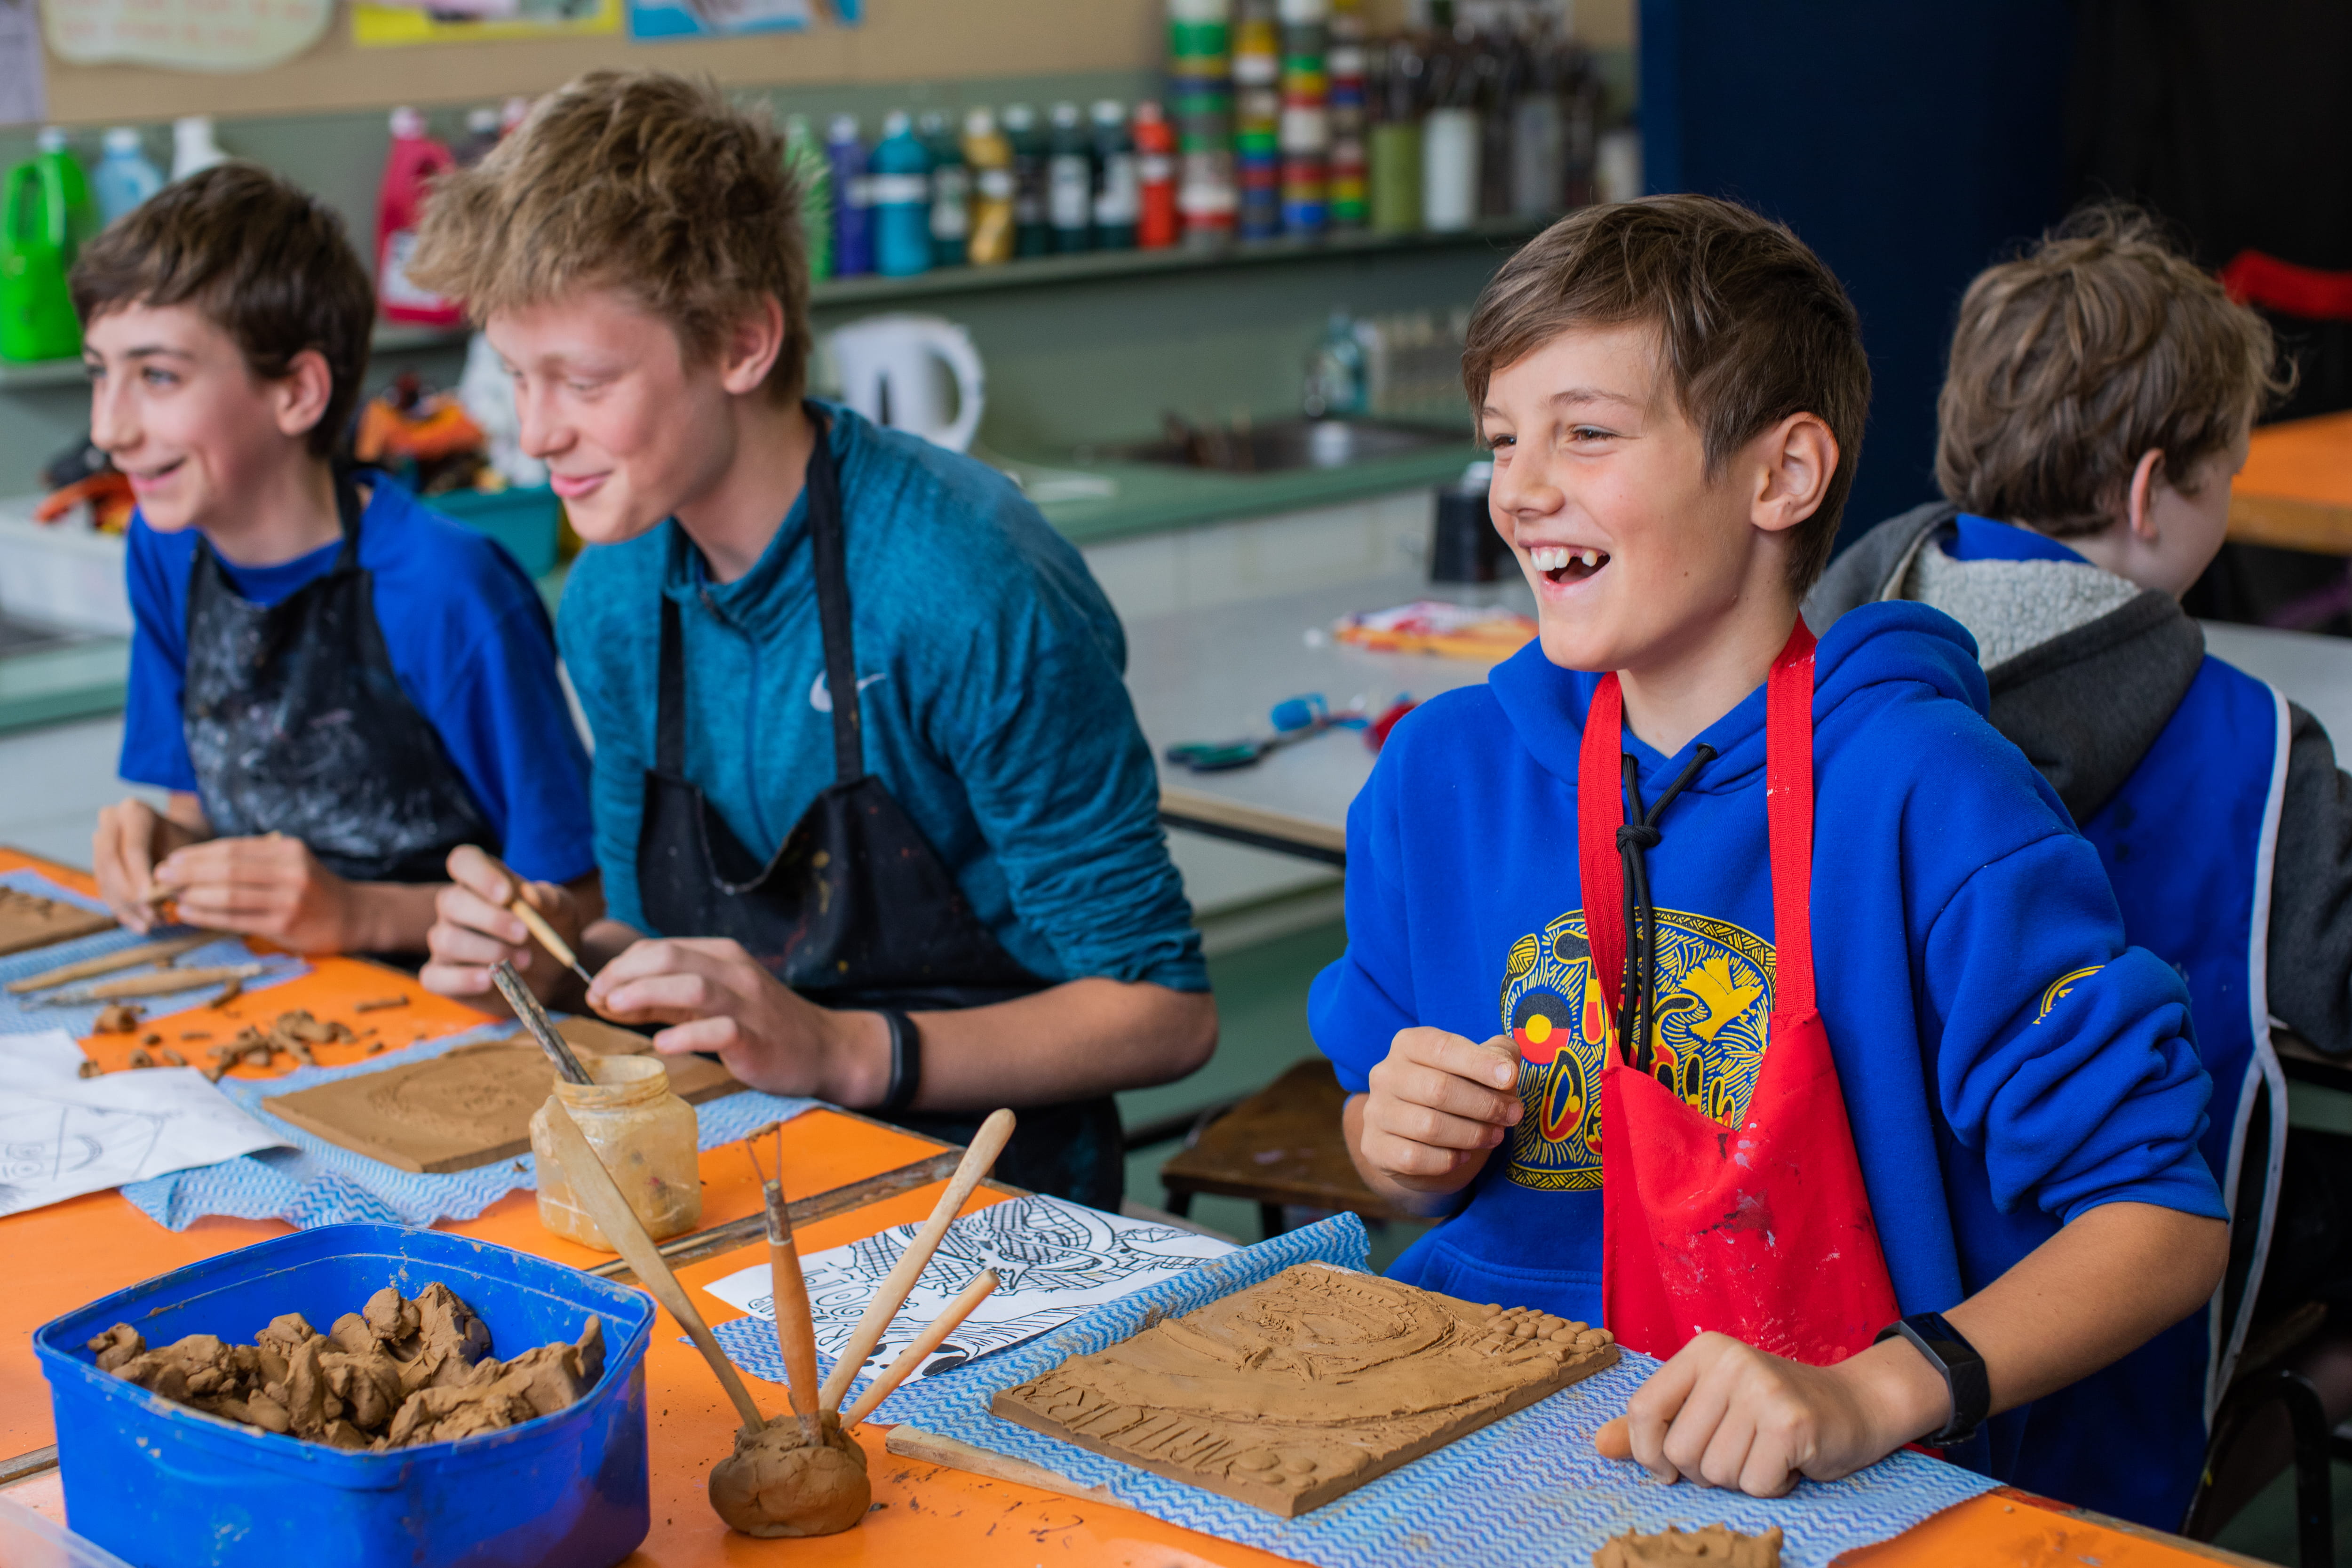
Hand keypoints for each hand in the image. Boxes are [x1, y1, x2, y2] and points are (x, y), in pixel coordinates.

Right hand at [92, 797, 198, 932]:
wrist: (177, 837)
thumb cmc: (186, 843)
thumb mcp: (187, 851)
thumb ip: (174, 869)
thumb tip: (157, 895)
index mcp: (134, 811)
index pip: (132, 848)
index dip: (139, 875)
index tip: (151, 898)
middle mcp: (111, 821)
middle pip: (110, 862)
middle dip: (129, 893)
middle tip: (151, 918)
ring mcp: (100, 840)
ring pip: (104, 877)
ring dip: (125, 906)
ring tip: (149, 926)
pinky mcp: (97, 861)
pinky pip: (103, 887)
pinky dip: (121, 909)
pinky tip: (139, 926)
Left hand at [148, 832, 359, 951]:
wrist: (354, 916)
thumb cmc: (311, 890)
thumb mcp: (290, 864)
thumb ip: (253, 862)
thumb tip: (196, 866)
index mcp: (288, 850)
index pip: (232, 848)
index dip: (197, 854)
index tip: (170, 860)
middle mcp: (291, 870)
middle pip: (227, 868)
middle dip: (188, 872)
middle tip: (160, 876)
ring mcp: (290, 898)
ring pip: (230, 893)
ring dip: (194, 895)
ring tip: (170, 897)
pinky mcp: (286, 924)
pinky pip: (237, 919)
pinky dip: (207, 916)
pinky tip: (188, 913)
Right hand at [420, 845, 586, 1011]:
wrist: (555, 971)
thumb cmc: (553, 929)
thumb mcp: (563, 910)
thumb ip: (550, 898)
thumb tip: (529, 894)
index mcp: (483, 880)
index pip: (463, 861)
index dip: (480, 874)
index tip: (507, 895)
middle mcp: (456, 907)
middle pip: (451, 902)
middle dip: (490, 919)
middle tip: (524, 934)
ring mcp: (445, 941)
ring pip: (446, 940)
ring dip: (488, 951)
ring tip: (524, 961)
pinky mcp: (442, 976)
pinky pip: (435, 977)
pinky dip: (462, 979)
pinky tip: (489, 980)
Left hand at [585, 937, 882, 1102]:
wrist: (825, 1048)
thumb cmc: (763, 1025)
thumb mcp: (713, 1001)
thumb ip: (666, 998)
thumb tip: (611, 997)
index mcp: (722, 956)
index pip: (660, 948)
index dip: (621, 967)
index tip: (597, 991)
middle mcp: (734, 972)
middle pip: (670, 958)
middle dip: (625, 976)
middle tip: (597, 1000)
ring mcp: (748, 1004)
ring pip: (692, 986)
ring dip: (646, 995)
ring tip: (615, 1011)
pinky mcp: (757, 1038)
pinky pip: (719, 1030)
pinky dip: (686, 1035)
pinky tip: (663, 1045)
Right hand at [1355, 1026, 1523, 1195]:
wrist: (1418, 1139)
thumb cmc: (1456, 1093)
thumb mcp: (1479, 1067)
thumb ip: (1498, 1055)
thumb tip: (1507, 1067)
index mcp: (1408, 1044)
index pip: (1443, 1048)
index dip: (1479, 1063)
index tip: (1510, 1078)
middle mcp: (1385, 1074)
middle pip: (1439, 1089)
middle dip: (1485, 1105)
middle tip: (1513, 1115)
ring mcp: (1376, 1112)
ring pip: (1429, 1126)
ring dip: (1472, 1134)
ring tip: (1495, 1136)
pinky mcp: (1375, 1147)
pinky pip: (1415, 1158)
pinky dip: (1447, 1160)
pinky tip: (1463, 1155)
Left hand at [1593, 1332, 1949, 1496]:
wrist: (1854, 1405)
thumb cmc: (1772, 1410)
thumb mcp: (1709, 1405)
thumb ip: (1654, 1425)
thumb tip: (1599, 1446)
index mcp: (1702, 1351)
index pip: (1643, 1409)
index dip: (1647, 1452)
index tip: (1667, 1468)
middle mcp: (1730, 1362)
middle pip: (1680, 1452)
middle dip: (1705, 1470)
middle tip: (1738, 1451)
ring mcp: (1762, 1389)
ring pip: (1716, 1472)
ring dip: (1740, 1477)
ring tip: (1765, 1452)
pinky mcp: (1791, 1423)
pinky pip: (1754, 1484)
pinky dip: (1770, 1486)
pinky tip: (1788, 1462)